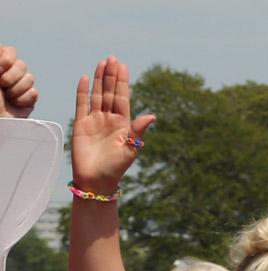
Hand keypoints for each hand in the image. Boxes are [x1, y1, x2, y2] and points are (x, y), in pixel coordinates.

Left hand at [0, 47, 36, 117]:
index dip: (7, 59)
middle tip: (2, 85)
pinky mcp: (28, 99)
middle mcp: (8, 74)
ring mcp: (19, 86)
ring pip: (30, 78)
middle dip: (12, 77)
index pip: (10, 51)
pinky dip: (24, 99)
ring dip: (17, 90)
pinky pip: (34, 92)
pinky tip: (15, 104)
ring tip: (7, 98)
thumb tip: (8, 56)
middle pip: (22, 64)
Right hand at [71, 56, 155, 195]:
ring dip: (99, 79)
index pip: (123, 98)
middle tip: (112, 58)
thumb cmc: (116, 167)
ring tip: (102, 63)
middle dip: (111, 76)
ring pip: (97, 95)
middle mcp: (109, 119)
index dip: (123, 82)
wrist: (96, 180)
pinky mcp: (81, 124)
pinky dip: (83, 91)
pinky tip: (86, 78)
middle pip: (110, 92)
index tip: (123, 66)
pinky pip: (81, 104)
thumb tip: (152, 116)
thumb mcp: (131, 148)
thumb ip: (138, 131)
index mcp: (124, 124)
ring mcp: (95, 120)